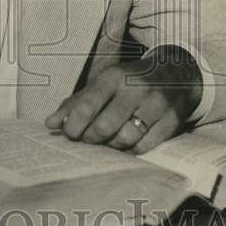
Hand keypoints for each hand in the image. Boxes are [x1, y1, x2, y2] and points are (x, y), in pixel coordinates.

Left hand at [45, 48, 202, 153]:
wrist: (175, 74)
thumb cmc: (129, 82)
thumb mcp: (102, 84)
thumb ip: (75, 103)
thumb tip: (51, 124)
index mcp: (114, 76)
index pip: (88, 103)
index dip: (74, 124)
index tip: (68, 134)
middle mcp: (136, 88)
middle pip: (105, 126)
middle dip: (91, 138)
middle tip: (88, 140)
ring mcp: (156, 105)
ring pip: (125, 139)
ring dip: (111, 145)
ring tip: (107, 141)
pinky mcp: (171, 121)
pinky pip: (144, 147)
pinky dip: (130, 151)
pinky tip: (124, 145)